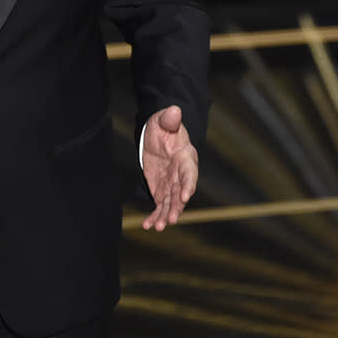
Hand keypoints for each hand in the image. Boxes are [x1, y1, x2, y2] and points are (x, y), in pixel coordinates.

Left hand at [141, 105, 196, 231]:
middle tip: (171, 219)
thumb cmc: (164, 126)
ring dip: (165, 215)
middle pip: (180, 193)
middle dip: (176, 207)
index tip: (185, 196)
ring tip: (159, 227)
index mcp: (186, 158)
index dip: (188, 184)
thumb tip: (174, 110)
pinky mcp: (161, 189)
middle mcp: (181, 174)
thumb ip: (169, 118)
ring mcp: (172, 183)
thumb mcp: (164, 120)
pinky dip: (154, 215)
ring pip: (170, 202)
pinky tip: (148, 225)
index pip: (189, 173)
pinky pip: (159, 204)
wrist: (157, 134)